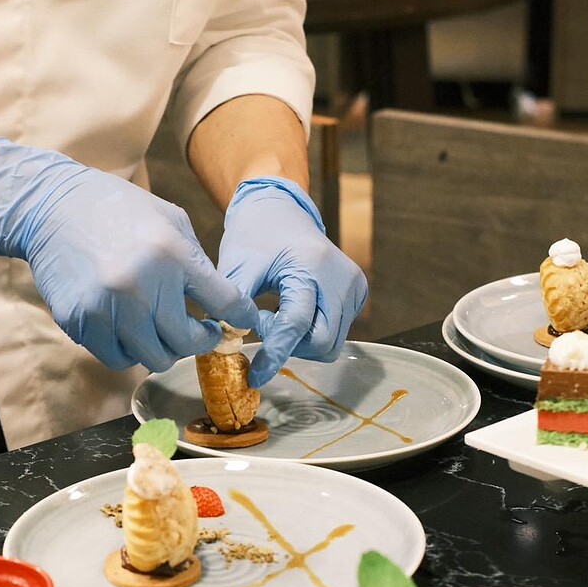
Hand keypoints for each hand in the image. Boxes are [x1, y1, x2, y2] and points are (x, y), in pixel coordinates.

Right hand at [0, 138, 258, 371]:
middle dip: (199, 340)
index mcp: (171, 253)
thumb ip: (198, 263)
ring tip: (162, 329)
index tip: (241, 322)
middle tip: (200, 331)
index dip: (240, 317)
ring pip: (153, 358)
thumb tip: (224, 303)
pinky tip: (131, 330)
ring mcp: (107, 308)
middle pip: (186, 342)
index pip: (225, 303)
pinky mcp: (80, 322)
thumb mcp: (171, 221)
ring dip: (163, 348)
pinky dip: (129, 350)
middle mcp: (141, 285)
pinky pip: (117, 358)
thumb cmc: (118, 210)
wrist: (51, 207)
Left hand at [219, 177, 367, 386]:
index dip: (275, 354)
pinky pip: (337, 331)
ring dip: (300, 341)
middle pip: (322, 342)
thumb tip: (229, 344)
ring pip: (332, 342)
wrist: (281, 210)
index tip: (256, 376)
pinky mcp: (358, 292)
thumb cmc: (256, 236)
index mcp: (311, 266)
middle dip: (291, 347)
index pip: (296, 324)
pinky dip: (312, 332)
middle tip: (263, 326)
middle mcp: (341, 277)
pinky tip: (293, 310)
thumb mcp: (238, 266)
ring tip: (276, 315)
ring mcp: (354, 285)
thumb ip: (234, 305)